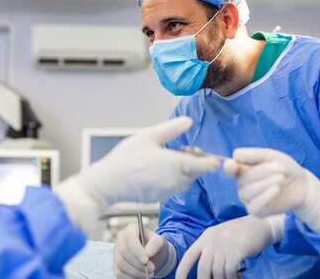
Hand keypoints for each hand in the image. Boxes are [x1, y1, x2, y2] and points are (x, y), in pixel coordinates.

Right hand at [55, 117, 219, 227]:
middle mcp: (176, 181)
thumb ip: (171, 129)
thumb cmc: (127, 158)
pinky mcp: (160, 198)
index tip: (209, 155)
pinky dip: (173, 180)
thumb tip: (189, 121)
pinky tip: (158, 170)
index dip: (210, 160)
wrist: (109, 183)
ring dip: (184, 172)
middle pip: (196, 174)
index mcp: (176, 164)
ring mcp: (168, 192)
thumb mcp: (149, 136)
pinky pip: (173, 188)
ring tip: (168, 159)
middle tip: (183, 150)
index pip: (205, 166)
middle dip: (195, 163)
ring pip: (185, 182)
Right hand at [114, 223, 175, 278]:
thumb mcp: (160, 242)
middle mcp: (121, 239)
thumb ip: (155, 244)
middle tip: (151, 269)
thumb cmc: (155, 246)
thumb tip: (148, 253)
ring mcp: (116, 252)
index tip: (146, 260)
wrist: (153, 257)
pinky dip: (131, 277)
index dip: (137, 250)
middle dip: (138, 263)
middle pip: (124, 251)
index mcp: (131, 229)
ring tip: (149, 274)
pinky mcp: (115, 265)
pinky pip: (119, 273)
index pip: (130, 237)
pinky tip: (141, 276)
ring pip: (121, 264)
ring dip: (136, 272)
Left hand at [175, 215, 283, 278]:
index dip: (181, 271)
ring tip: (229, 278)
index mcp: (206, 237)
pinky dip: (232, 277)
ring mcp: (224, 246)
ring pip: (217, 272)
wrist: (261, 224)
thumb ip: (211, 248)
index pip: (189, 256)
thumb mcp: (221, 236)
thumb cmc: (241, 232)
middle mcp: (212, 241)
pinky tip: (236, 277)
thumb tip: (205, 270)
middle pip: (202, 268)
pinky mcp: (236, 251)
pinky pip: (229, 271)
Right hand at [223, 148, 319, 232]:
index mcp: (243, 170)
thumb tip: (235, 154)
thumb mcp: (272, 156)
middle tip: (280, 169)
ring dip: (265, 182)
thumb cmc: (285, 169)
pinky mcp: (256, 211)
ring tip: (281, 178)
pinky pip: (254, 205)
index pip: (229, 169)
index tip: (232, 165)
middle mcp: (242, 185)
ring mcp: (248, 198)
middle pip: (242, 178)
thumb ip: (254, 155)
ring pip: (247, 191)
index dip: (228, 168)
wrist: (302, 186)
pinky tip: (276, 189)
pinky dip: (265, 196)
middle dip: (262, 172)